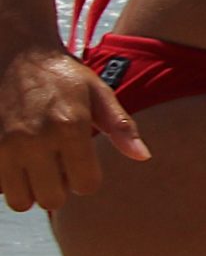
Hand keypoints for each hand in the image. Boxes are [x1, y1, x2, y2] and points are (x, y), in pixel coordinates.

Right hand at [0, 45, 149, 212]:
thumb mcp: (99, 92)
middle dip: (60, 189)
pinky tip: (18, 162)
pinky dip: (9, 182)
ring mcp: (5, 144)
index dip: (87, 178)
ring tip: (37, 168)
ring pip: (20, 201)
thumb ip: (121, 126)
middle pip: (52, 200)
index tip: (83, 163)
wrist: (17, 54)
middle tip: (59, 166)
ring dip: (31, 191)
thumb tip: (143, 156)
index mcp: (70, 126)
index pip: (86, 185)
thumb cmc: (63, 75)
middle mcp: (35, 139)